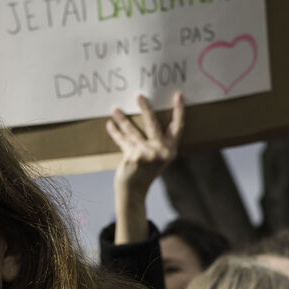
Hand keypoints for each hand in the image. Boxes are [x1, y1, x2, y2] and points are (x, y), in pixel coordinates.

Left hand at [105, 91, 183, 243]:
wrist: (134, 192)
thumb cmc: (146, 171)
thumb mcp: (158, 158)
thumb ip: (157, 141)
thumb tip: (148, 115)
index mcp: (171, 150)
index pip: (178, 127)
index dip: (179, 111)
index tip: (178, 95)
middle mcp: (161, 151)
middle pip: (153, 123)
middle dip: (145, 107)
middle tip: (138, 95)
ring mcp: (147, 154)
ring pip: (132, 131)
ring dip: (122, 119)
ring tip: (114, 109)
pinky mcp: (133, 157)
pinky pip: (122, 140)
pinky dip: (115, 132)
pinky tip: (110, 125)